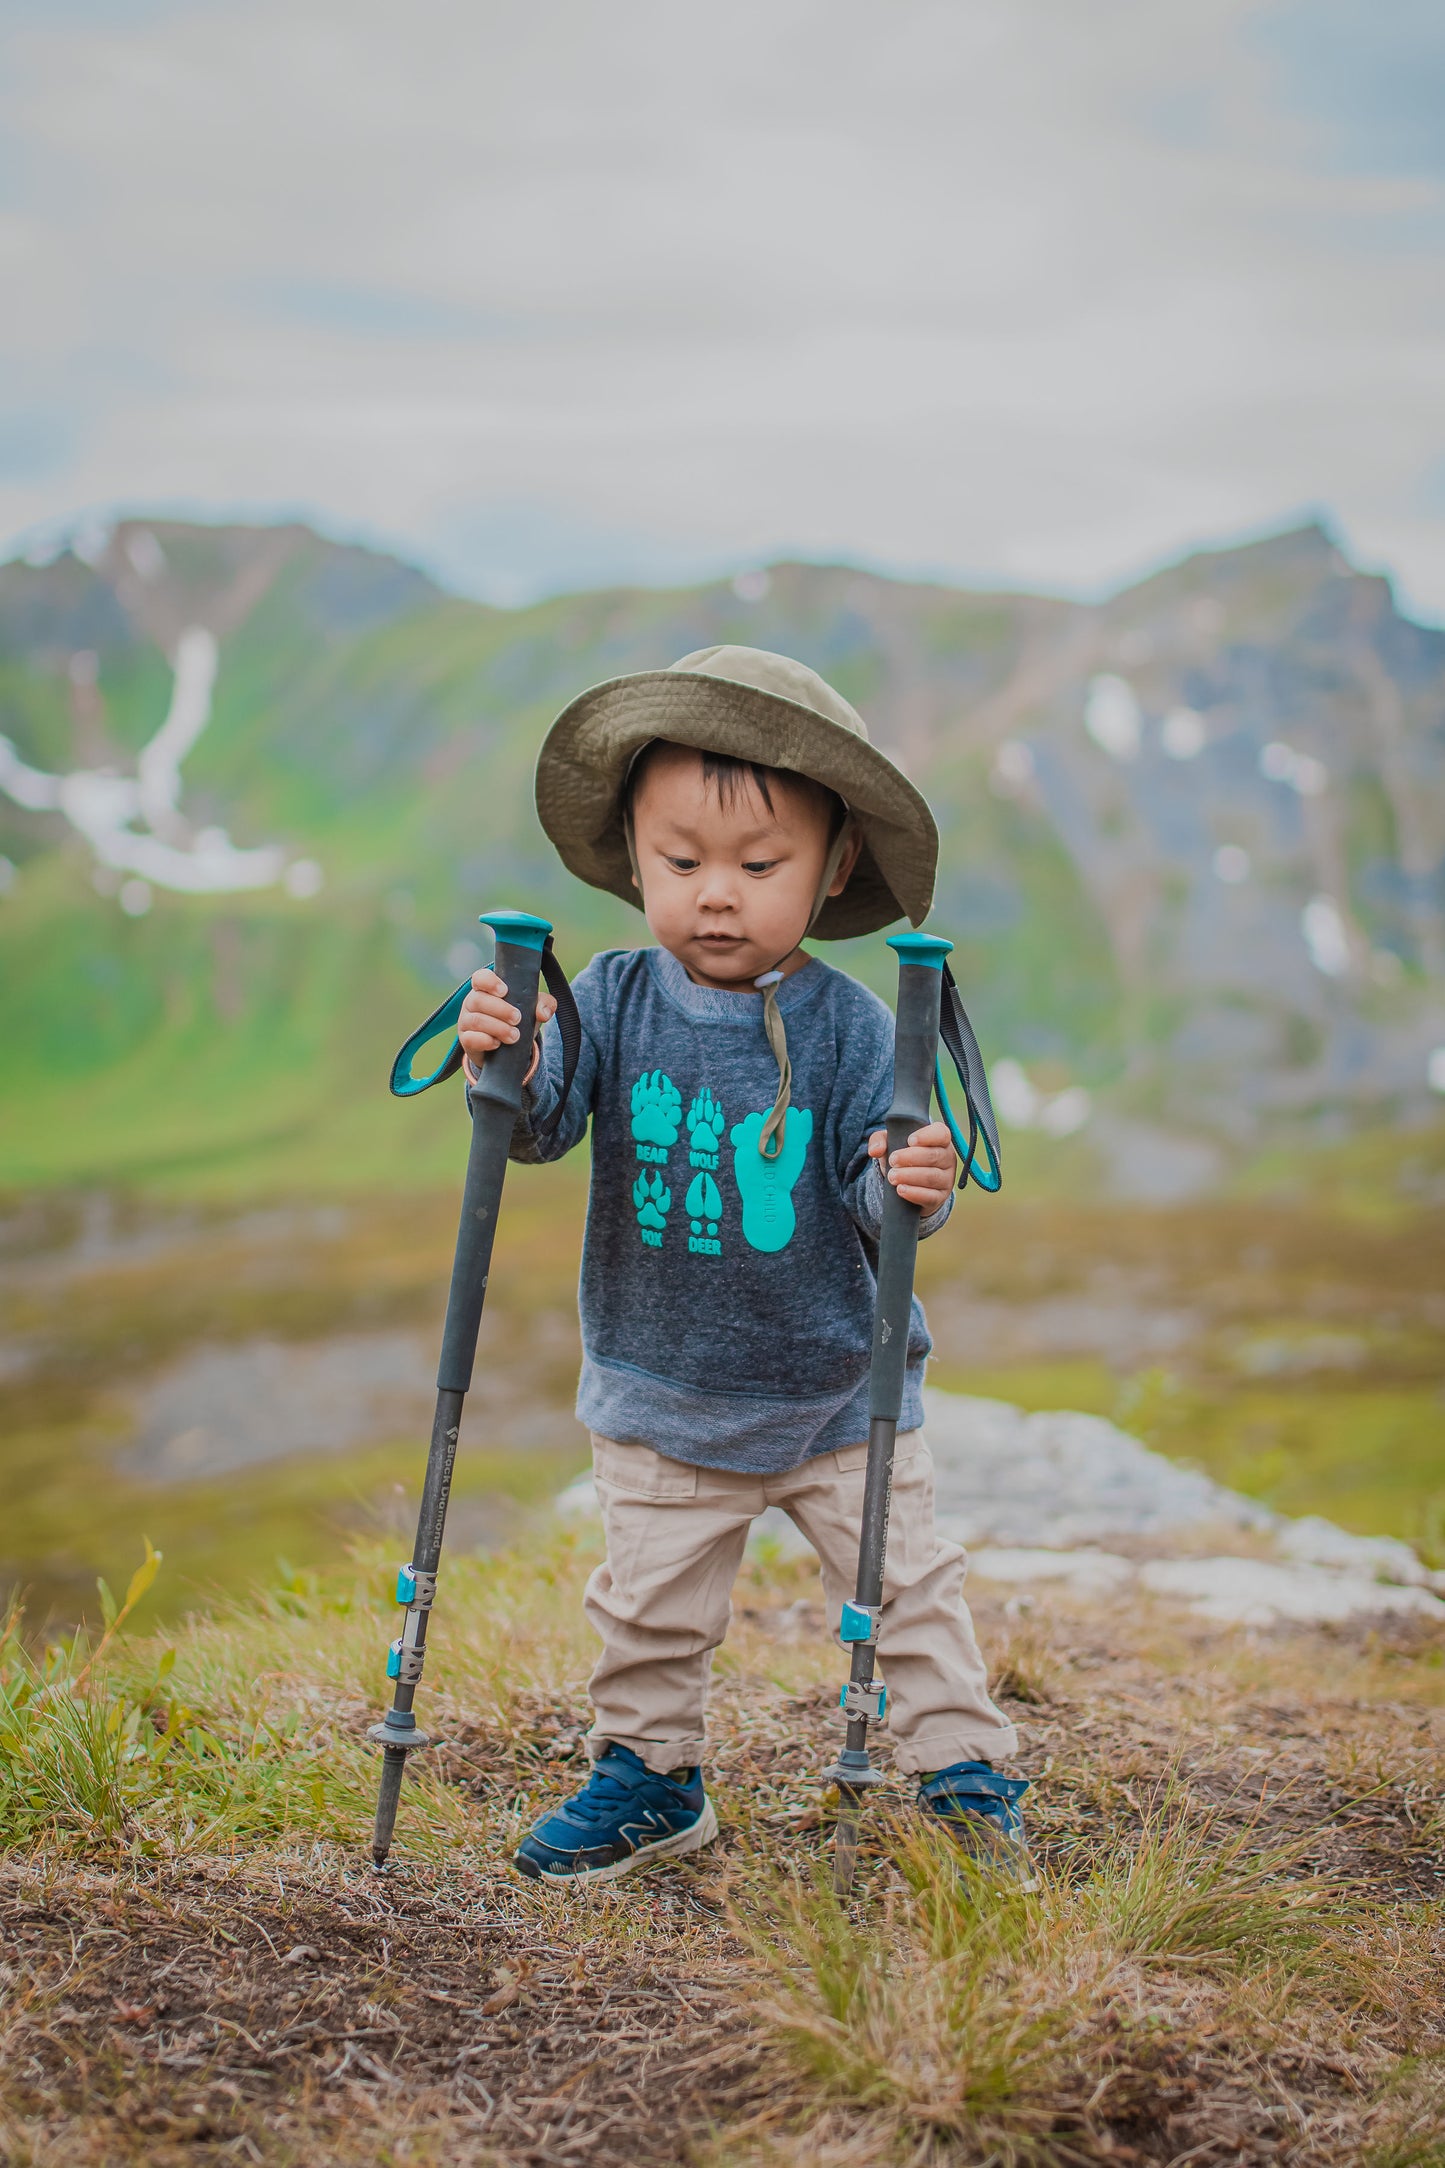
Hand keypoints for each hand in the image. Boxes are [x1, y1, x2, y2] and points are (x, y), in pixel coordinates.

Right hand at [458, 968, 556, 1084]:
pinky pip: (469, 1039)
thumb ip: (543, 1005)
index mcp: (486, 989)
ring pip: (475, 1020)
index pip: (480, 977)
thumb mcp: (532, 1009)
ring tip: (514, 1036)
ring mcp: (466, 1021)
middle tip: (517, 1018)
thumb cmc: (516, 1019)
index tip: (505, 991)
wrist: (507, 1049)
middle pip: (478, 1000)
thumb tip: (543, 1013)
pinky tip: (497, 1044)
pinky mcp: (466, 1040)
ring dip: (497, 1028)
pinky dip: (485, 1041)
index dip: (490, 982)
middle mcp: (472, 1002)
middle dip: (501, 1009)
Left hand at [868, 1120, 956, 1211]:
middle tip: (893, 1160)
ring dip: (910, 1176)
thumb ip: (880, 1140)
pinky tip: (901, 1190)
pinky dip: (915, 1193)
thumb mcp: (890, 1144)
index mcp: (939, 1140)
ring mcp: (946, 1178)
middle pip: (934, 1156)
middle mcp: (947, 1158)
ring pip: (932, 1176)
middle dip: (911, 1158)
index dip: (927, 1136)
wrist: (906, 1184)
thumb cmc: (903, 1157)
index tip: (910, 1140)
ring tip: (892, 1176)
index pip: (941, 1133)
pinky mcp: (940, 1197)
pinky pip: (931, 1196)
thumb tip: (874, 1150)